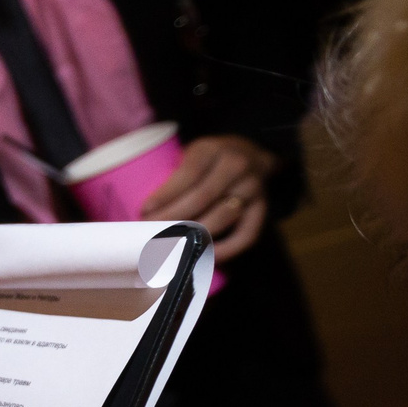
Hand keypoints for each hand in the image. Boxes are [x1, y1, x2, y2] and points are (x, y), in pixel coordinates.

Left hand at [141, 134, 276, 259]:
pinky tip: (205, 256)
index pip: (188, 174)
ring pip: (223, 217)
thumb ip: (174, 174)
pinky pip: (247, 234)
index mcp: (212, 150)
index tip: (145, 212)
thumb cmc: (208, 159)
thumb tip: (145, 211)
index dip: (166, 195)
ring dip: (196, 235)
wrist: (250, 153)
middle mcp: (236, 166)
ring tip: (173, 247)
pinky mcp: (263, 208)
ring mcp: (253, 188)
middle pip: (202, 198)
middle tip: (152, 235)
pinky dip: (227, 249)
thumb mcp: (191, 153)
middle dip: (174, 219)